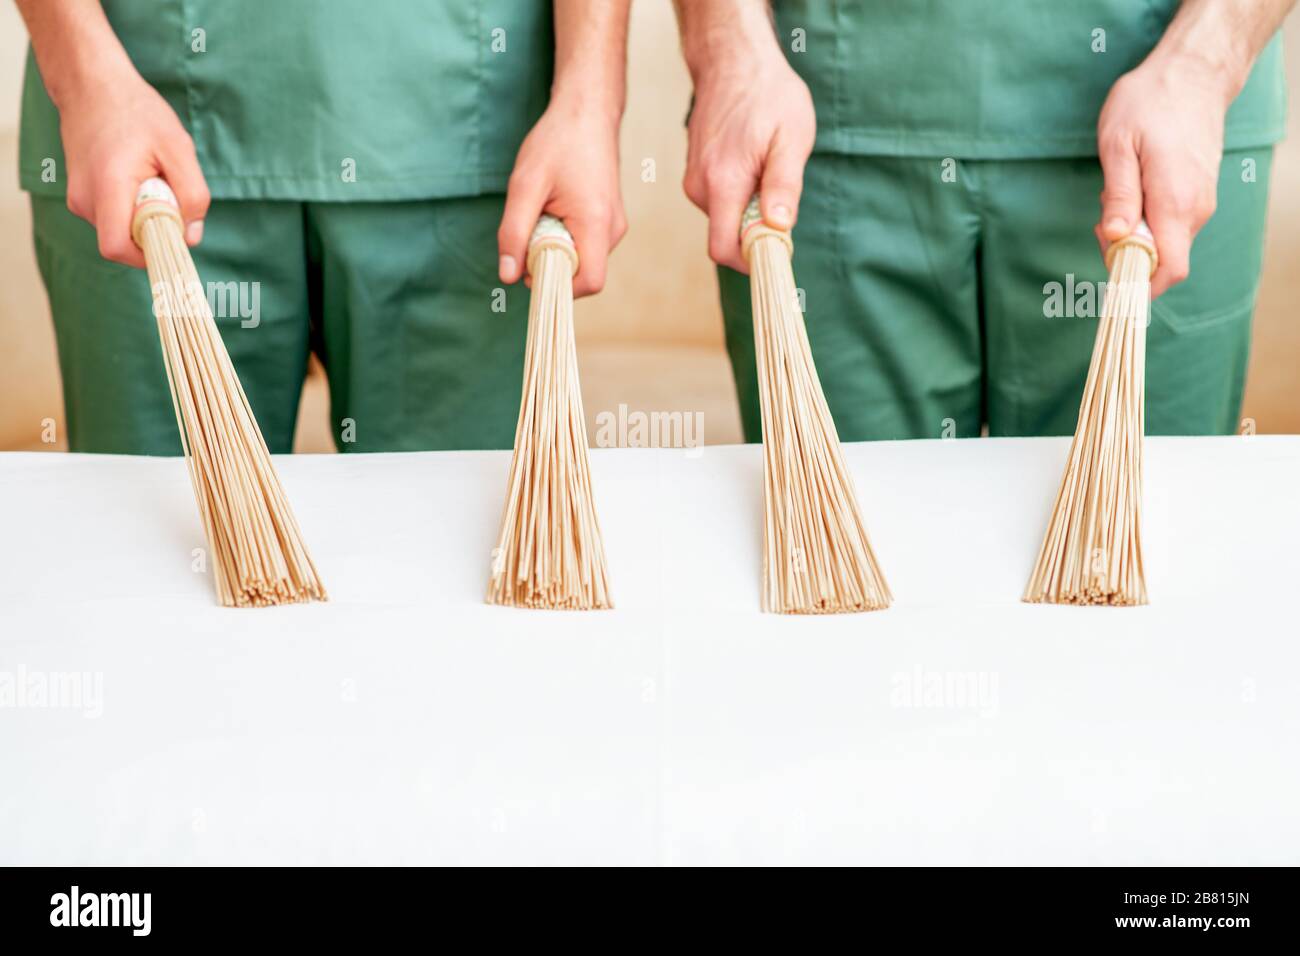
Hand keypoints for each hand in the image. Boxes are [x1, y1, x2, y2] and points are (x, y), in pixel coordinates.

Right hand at [59, 67, 209, 268]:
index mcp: (106, 188)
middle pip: (125, 243)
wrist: (91, 86)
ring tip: (152, 176)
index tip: (176, 234)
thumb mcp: (178, 147)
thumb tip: (191, 236)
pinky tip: (140, 177)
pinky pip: (116, 218)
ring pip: (123, 231)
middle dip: (156, 230)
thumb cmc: (136, 112)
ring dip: (147, 216)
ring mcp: (79, 200)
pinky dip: (135, 207)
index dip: (151, 254)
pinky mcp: (82, 198)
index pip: (119, 249)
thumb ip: (192, 194)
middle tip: (168, 192)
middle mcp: (84, 200)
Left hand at [497, 97, 625, 297]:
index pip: (589, 283)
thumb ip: (514, 232)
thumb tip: (508, 276)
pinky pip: (585, 245)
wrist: (587, 111)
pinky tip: (553, 210)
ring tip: (542, 212)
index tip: (529, 266)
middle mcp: (613, 229)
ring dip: (555, 248)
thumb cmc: (558, 142)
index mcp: (597, 223)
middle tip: (529, 230)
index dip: (557, 285)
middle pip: (583, 273)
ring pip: (582, 259)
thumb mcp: (525, 185)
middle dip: (550, 264)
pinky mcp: (608, 220)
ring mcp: (614, 225)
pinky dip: (564, 238)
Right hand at [683, 50, 814, 273]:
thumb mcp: (791, 138)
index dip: (751, 260)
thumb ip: (784, 186)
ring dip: (750, 208)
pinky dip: (740, 194)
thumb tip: (778, 228)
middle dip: (756, 230)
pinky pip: (720, 201)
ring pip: (725, 218)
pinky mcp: (695, 174)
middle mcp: (699, 187)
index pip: (723, 248)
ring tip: (767, 166)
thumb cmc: (768, 94)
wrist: (733, 59)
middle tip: (781, 194)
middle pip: (726, 236)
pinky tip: (753, 161)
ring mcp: (694, 180)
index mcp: (722, 183)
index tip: (778, 250)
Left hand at [1096, 55, 1227, 297]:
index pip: (1168, 270)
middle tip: (1102, 217)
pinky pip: (1169, 225)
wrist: (1194, 72)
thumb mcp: (1119, 145)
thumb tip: (1116, 238)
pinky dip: (1144, 219)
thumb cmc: (1150, 103)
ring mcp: (1200, 203)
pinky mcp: (1197, 195)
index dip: (1137, 284)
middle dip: (1124, 253)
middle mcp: (1194, 210)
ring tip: (1116, 194)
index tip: (1110, 269)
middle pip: (1160, 261)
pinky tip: (1132, 189)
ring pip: (1163, 242)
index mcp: (1174, 203)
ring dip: (1132, 233)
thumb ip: (1119, 196)